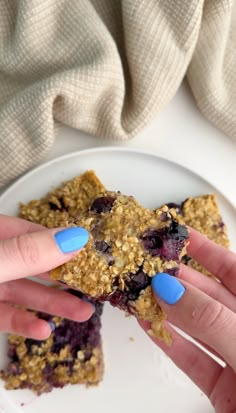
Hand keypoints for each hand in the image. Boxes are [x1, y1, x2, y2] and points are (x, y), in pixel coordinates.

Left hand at [0, 214, 92, 339]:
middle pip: (33, 264)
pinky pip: (5, 316)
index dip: (61, 241)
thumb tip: (72, 238)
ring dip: (52, 304)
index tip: (89, 253)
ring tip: (83, 312)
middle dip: (64, 276)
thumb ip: (25, 253)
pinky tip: (43, 331)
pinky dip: (24, 323)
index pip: (31, 232)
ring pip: (23, 292)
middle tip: (93, 284)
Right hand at [140, 228, 235, 412]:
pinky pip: (193, 359)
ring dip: (168, 310)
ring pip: (199, 328)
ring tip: (140, 292)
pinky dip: (169, 343)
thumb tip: (171, 289)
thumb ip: (212, 321)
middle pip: (214, 297)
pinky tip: (148, 324)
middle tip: (150, 266)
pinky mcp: (225, 389)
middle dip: (180, 280)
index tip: (181, 236)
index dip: (210, 251)